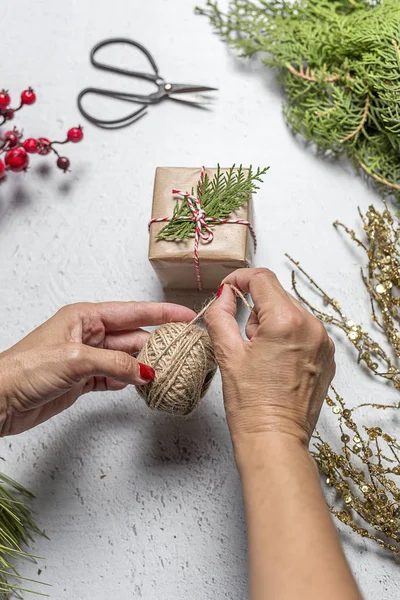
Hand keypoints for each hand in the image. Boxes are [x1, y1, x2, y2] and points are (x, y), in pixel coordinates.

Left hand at [0, 301, 194, 435]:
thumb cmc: (25, 368)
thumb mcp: (75, 360)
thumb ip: (115, 363)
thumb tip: (146, 371)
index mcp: (86, 317)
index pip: (133, 312)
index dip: (162, 312)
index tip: (187, 315)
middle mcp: (89, 335)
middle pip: (133, 336)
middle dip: (158, 343)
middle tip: (186, 350)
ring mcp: (87, 358)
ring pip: (127, 358)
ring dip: (146, 366)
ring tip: (171, 370)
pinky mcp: (83, 380)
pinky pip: (115, 377)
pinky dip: (130, 382)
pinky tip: (144, 385)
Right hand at [204, 268, 334, 447]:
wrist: (275, 439)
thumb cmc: (251, 404)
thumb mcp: (227, 353)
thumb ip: (221, 314)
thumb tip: (224, 295)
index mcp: (287, 321)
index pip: (262, 278)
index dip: (239, 279)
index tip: (227, 291)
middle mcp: (312, 327)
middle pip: (277, 294)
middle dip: (255, 307)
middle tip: (242, 337)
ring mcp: (323, 342)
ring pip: (290, 312)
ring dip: (271, 322)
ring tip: (259, 355)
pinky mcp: (326, 356)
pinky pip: (304, 331)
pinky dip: (287, 336)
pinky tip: (274, 362)